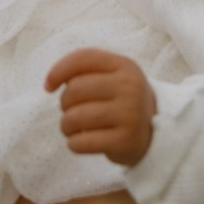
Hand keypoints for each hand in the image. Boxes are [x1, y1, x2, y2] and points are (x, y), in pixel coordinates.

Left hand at [45, 48, 156, 166]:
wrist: (154, 132)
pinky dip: (74, 144)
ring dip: (65, 125)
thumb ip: (84, 70)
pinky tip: (79, 141)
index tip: (48, 86)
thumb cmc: (121, 100)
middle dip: (64, 103)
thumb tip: (50, 82)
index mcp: (124, 66)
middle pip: (75, 89)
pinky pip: (84, 142)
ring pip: (75, 117)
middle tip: (70, 111)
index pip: (83, 59)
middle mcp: (129, 87)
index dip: (59, 70)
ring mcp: (129, 115)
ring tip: (72, 128)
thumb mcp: (112, 76)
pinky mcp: (125, 141)